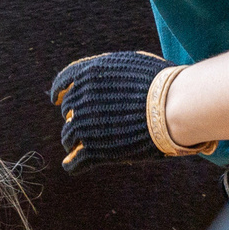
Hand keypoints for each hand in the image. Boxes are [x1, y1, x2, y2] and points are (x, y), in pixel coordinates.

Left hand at [51, 51, 172, 166]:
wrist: (172, 106)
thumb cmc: (162, 83)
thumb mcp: (132, 64)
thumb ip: (111, 71)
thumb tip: (105, 77)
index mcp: (88, 74)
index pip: (64, 82)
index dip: (59, 91)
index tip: (56, 99)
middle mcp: (81, 98)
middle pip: (68, 111)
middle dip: (73, 117)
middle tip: (83, 124)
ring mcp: (85, 125)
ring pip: (68, 136)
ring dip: (71, 141)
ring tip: (76, 146)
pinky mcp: (95, 150)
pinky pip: (76, 161)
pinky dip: (72, 164)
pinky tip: (71, 166)